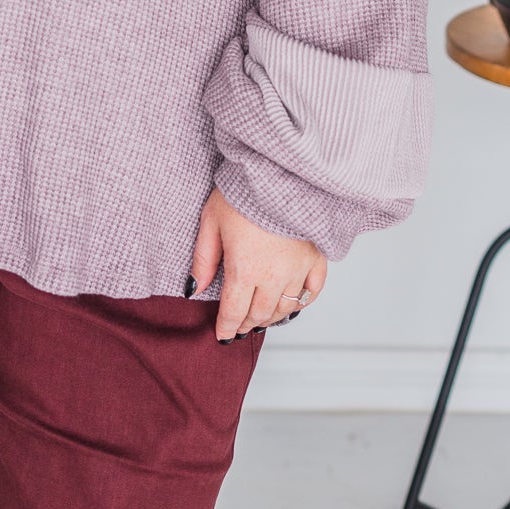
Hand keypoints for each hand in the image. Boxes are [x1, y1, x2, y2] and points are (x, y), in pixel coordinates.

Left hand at [190, 185, 327, 340]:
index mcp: (244, 270)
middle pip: (259, 314)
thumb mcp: (211, 220)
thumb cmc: (243, 192)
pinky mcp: (316, 259)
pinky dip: (302, 303)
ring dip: (270, 317)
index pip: (233, 312)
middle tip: (238, 327)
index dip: (226, 328)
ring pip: (285, 308)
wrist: (281, 172)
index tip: (222, 335)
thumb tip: (193, 289)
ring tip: (260, 318)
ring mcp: (298, 270)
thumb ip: (203, 259)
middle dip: (246, 324)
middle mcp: (273, 277)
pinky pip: (312, 292)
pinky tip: (292, 304)